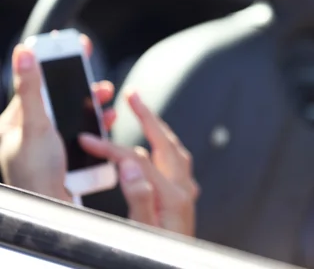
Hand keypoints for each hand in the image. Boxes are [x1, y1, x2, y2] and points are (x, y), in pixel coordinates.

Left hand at [0, 37, 114, 201]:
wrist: (53, 210)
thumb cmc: (35, 174)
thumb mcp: (34, 125)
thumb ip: (32, 90)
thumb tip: (24, 55)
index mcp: (17, 120)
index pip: (35, 82)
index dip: (52, 60)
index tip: (69, 44)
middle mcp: (32, 130)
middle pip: (59, 96)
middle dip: (80, 84)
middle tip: (94, 74)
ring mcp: (51, 143)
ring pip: (74, 113)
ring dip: (92, 104)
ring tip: (106, 98)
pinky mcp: (67, 154)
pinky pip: (85, 132)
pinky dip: (97, 124)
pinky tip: (106, 122)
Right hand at [79, 90, 199, 236]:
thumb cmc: (159, 256)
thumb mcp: (141, 232)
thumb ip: (138, 198)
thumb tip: (130, 164)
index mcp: (173, 196)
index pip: (139, 159)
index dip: (112, 147)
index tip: (90, 141)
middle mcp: (184, 190)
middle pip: (166, 143)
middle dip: (147, 118)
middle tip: (132, 97)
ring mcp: (187, 195)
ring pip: (175, 151)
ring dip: (159, 130)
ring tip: (143, 114)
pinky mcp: (184, 201)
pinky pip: (177, 164)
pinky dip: (165, 149)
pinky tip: (156, 151)